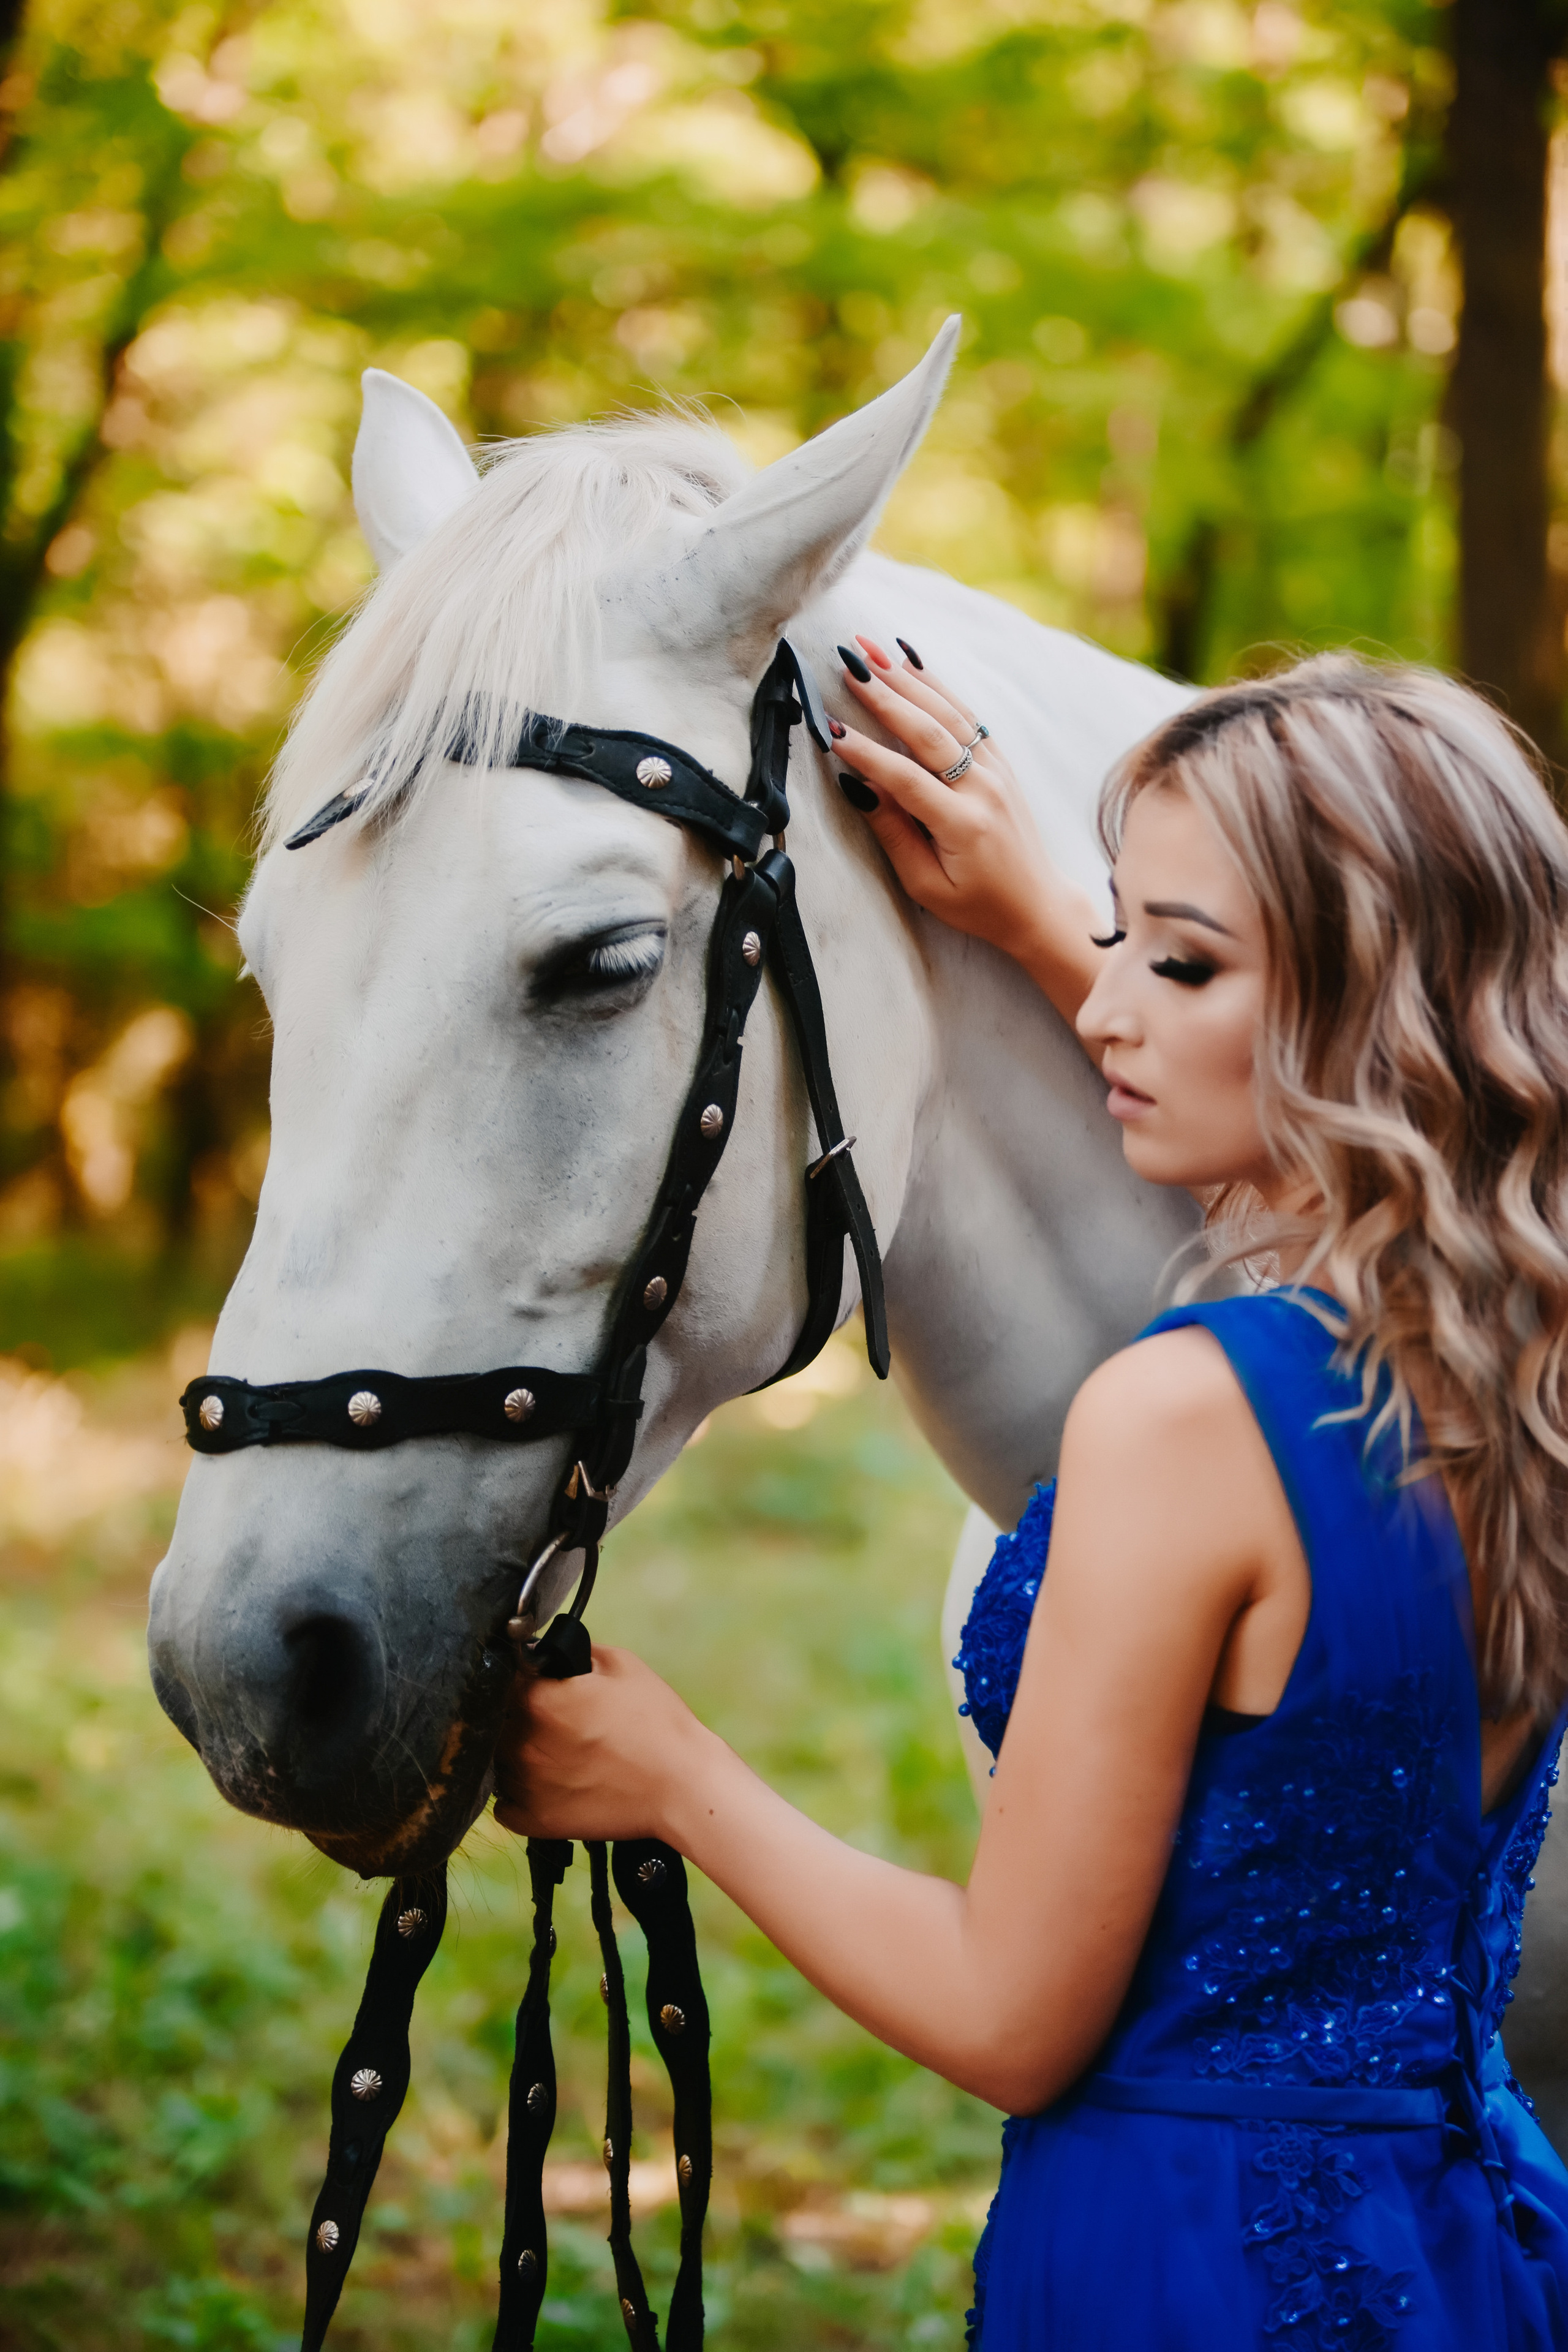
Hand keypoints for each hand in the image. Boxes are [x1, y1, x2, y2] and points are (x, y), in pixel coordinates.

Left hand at [492, 1643, 710, 1843]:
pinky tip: (547, 1781)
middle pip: (491, 1721)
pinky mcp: (534, 1821)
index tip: (530, 1679)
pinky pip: (504, 1803)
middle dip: (511, 1714)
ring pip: (494, 1761)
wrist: (683, 1786)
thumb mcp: (621, 1665)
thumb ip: (574, 1653)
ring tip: (551, 1750)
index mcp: (538, 1701)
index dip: (514, 1675)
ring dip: (512, 1752)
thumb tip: (548, 1653)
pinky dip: (517, 1792)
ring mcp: (524, 1786)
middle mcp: (522, 1744)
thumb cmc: (656, 1721)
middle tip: (547, 1716)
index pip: (499, 1678)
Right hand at [833, 636, 1103, 1031]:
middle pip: (929, 732)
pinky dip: (939, 686)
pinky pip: (968, 716)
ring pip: (949, 714)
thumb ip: (894, 833)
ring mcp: (996, 772)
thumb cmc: (977, 904)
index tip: (831, 730)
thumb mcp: (927, 885)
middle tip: (849, 665)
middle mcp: (983, 789)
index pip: (906, 779)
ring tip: (872, 650)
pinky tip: (914, 662)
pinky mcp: (1000, 764)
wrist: (1036, 904)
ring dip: (909, 678)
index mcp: (963, 824)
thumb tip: (860, 787)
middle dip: (885, 696)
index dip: (867, 754)